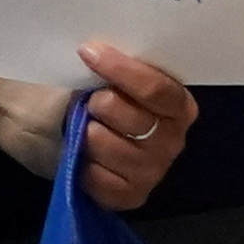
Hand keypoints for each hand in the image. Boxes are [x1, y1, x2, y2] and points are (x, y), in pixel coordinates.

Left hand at [71, 43, 199, 213]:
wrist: (65, 133)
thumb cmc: (93, 97)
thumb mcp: (107, 74)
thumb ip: (115, 64)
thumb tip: (98, 48)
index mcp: (178, 105)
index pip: (158, 89)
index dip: (122, 70)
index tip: (89, 53)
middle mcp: (174, 140)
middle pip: (134, 118)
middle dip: (101, 105)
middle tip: (90, 102)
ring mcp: (154, 171)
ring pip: (110, 146)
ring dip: (87, 135)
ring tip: (84, 129)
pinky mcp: (131, 195)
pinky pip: (100, 178)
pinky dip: (84, 165)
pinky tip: (84, 156)